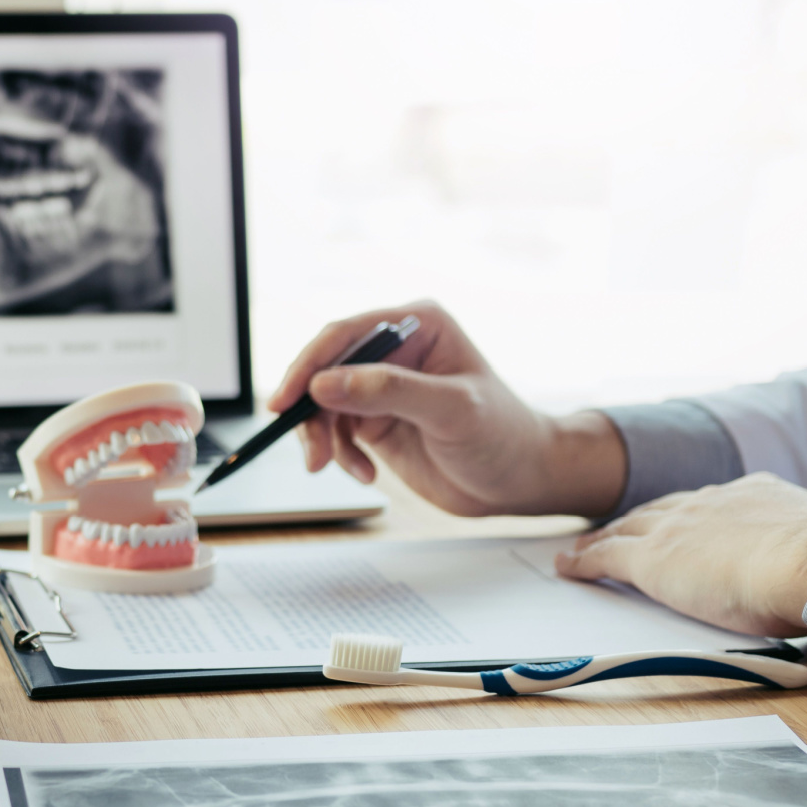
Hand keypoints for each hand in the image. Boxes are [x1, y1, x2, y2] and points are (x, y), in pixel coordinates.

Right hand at [267, 301, 626, 516]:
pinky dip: (340, 456)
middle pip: (325, 369)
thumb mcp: (450, 409)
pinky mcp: (376, 420)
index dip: (309, 365)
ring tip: (335, 468)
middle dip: (312, 410)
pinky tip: (366, 473)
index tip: (287, 400)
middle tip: (312, 451)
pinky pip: (336, 432)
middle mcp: (395, 350)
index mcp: (417, 325)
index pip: (346, 334)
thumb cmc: (502, 436)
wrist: (519, 481)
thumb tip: (324, 383)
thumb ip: (388, 392)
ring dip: (322, 438)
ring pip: (324, 404)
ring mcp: (383, 387)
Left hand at [555, 473, 806, 635]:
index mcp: (752, 495)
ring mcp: (677, 528)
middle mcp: (709, 503)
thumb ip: (800, 550)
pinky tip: (568, 566)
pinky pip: (606, 556)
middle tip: (612, 530)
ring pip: (626, 528)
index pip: (707, 504)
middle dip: (635, 520)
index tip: (673, 519)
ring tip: (582, 549)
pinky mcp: (652, 558)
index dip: (683, 514)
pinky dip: (584, 560)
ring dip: (603, 538)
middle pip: (658, 510)